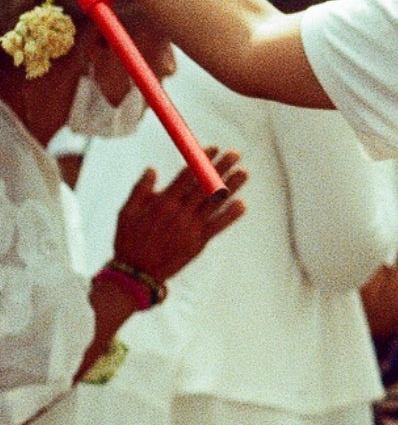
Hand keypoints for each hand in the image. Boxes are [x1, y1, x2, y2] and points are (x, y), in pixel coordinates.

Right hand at [112, 147, 246, 284]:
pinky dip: (230, 215)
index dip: (201, 160)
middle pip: (204, 186)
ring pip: (215, 203)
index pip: (186, 176)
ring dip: (231, 186)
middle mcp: (179, 214)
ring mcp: (190, 228)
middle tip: (235, 154)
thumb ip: (140, 189)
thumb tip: (152, 169)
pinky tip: (241, 204)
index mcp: (162, 203)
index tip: (213, 148)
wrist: (136, 275)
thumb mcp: (126, 213)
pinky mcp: (198, 243)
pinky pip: (218, 226)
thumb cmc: (129, 241)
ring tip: (244, 173)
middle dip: (221, 168)